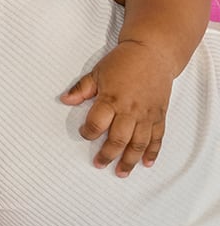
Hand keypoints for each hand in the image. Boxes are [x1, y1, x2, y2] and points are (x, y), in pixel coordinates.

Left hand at [60, 40, 172, 176]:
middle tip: (99, 164)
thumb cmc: (123, 61)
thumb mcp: (97, 72)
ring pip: (138, 143)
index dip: (88, 132)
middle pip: (118, 139)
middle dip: (108, 154)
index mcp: (112, 99)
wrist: (153, 53)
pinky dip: (152, 152)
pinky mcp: (159, 115)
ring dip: (129, 160)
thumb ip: (82, 89)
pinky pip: (157, 138)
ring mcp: (147, 114)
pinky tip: (146, 163)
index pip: (97, 124)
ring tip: (121, 172)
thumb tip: (65, 100)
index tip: (84, 133)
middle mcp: (130, 110)